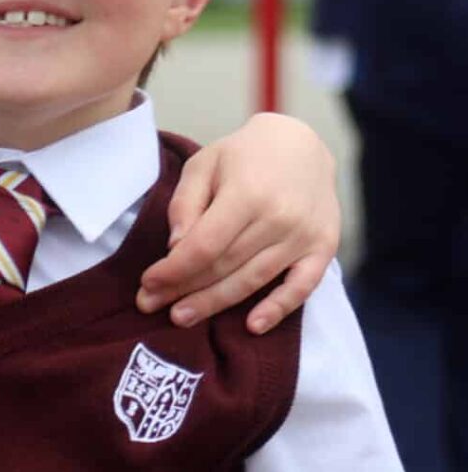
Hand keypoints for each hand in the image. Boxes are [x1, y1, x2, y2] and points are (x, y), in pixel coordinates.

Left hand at [137, 113, 338, 333]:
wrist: (303, 145)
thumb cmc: (244, 155)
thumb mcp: (204, 164)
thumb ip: (186, 204)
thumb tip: (176, 247)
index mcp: (248, 193)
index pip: (204, 246)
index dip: (173, 270)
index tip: (147, 283)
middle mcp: (280, 218)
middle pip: (224, 266)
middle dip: (183, 290)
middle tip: (150, 305)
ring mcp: (305, 236)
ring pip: (253, 280)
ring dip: (215, 303)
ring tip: (181, 317)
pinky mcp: (324, 247)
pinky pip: (303, 287)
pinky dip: (279, 309)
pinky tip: (252, 326)